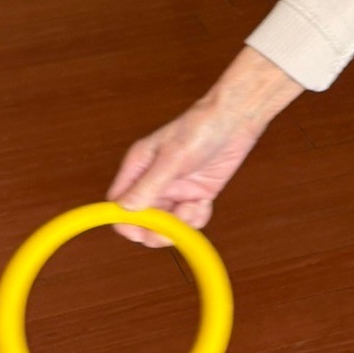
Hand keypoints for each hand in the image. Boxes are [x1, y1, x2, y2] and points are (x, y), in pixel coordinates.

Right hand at [107, 48, 301, 246]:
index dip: (125, 222)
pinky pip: (189, 220)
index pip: (118, 204)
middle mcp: (152, 181)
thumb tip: (125, 208)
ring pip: (166, 225)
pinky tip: (205, 201)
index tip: (142, 231)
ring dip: (181, 223)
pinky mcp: (194, 195)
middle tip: (171, 231)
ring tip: (195, 205)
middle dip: (155, 231)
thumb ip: (150, 184)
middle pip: (141, 221)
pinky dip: (197, 217)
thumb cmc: (201, 129)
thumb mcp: (174, 157)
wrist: (236, 121)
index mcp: (137, 168)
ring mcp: (173, 190)